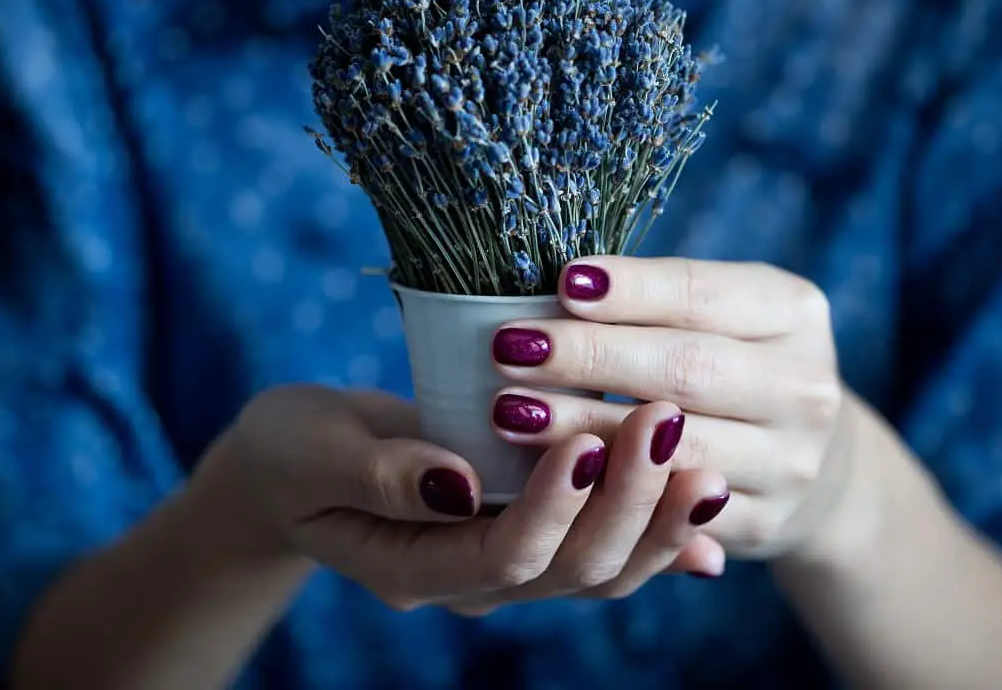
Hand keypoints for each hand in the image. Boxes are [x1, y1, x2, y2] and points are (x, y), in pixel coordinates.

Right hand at [192, 384, 727, 615]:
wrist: (297, 468)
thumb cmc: (292, 454)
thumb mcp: (310, 454)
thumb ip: (376, 472)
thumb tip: (457, 483)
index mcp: (414, 567)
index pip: (503, 553)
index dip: (554, 505)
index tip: (590, 438)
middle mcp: (473, 580)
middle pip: (572, 567)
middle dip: (628, 500)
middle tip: (665, 421)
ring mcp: (507, 562)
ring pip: (604, 565)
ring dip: (659, 516)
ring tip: (704, 457)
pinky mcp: (530, 529)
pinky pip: (607, 543)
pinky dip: (660, 529)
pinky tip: (709, 505)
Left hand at [488, 256, 854, 561]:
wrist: (804, 456)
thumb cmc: (728, 360)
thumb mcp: (719, 314)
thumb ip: (653, 301)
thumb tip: (555, 286)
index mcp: (793, 311)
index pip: (700, 292)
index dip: (629, 290)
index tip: (560, 282)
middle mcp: (805, 386)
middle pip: (686, 367)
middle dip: (589, 357)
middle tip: (510, 349)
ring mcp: (790, 461)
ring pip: (677, 446)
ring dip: (584, 428)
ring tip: (509, 413)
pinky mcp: (763, 521)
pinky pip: (675, 513)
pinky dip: (611, 493)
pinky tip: (551, 476)